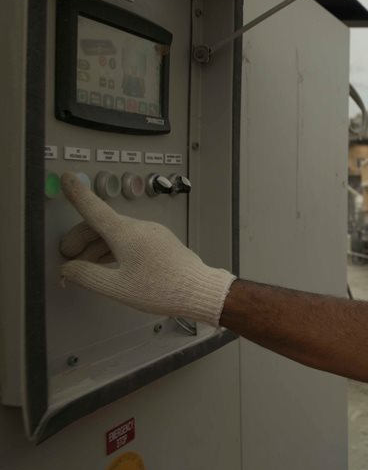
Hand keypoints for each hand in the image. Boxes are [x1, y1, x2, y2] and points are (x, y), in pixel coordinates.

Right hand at [59, 173, 234, 324]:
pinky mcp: (161, 242)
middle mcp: (141, 228)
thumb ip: (87, 275)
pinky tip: (108, 264)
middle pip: (103, 224)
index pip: (95, 208)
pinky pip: (131, 239)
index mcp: (127, 233)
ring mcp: (153, 233)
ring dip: (97, 246)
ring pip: (117, 233)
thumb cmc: (163, 289)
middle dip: (81, 238)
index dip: (78, 195)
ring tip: (85, 265)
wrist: (199, 291)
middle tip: (68, 255)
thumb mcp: (117, 287)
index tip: (67, 178)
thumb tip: (69, 269)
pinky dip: (114, 248)